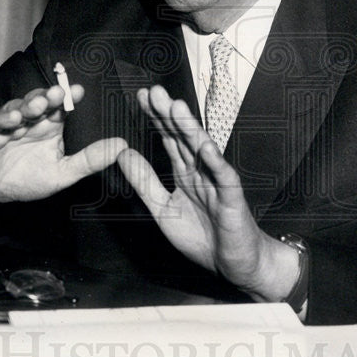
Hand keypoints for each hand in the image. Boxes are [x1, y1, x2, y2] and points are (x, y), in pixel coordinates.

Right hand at [0, 84, 126, 204]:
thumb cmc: (26, 180)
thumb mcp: (62, 173)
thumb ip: (88, 161)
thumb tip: (121, 147)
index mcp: (50, 126)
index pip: (62, 108)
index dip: (69, 98)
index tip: (79, 91)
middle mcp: (31, 120)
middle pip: (41, 102)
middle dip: (49, 96)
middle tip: (58, 93)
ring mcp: (8, 124)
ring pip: (19, 107)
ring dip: (28, 105)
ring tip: (38, 105)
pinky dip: (3, 118)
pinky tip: (13, 119)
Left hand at [116, 85, 298, 300]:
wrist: (234, 264)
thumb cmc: (204, 237)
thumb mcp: (162, 209)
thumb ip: (144, 182)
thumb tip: (122, 154)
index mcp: (185, 172)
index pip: (168, 138)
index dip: (155, 118)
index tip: (141, 97)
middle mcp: (201, 171)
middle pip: (183, 138)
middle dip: (169, 114)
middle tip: (154, 92)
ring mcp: (217, 182)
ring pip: (202, 151)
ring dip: (189, 129)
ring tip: (176, 108)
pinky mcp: (232, 198)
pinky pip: (223, 177)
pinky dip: (214, 162)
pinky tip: (204, 147)